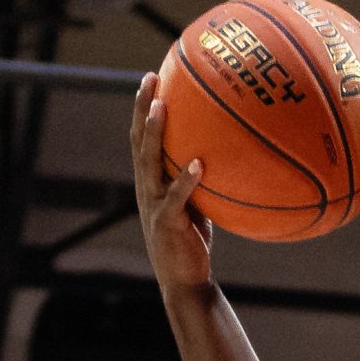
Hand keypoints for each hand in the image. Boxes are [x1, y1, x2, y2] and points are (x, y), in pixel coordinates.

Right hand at [132, 76, 212, 291]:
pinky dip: (186, 180)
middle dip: (142, 107)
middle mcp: (146, 189)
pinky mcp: (168, 224)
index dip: (142, 109)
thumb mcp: (194, 206)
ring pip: (149, 162)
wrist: (184, 282)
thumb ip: (198, 182)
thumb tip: (220, 156)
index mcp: (149, 183)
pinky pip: (177, 198)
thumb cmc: (191, 244)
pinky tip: (198, 163)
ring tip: (162, 107)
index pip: (141, 138)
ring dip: (154, 134)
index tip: (151, 79)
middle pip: (138, 140)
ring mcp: (154, 205)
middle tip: (149, 78)